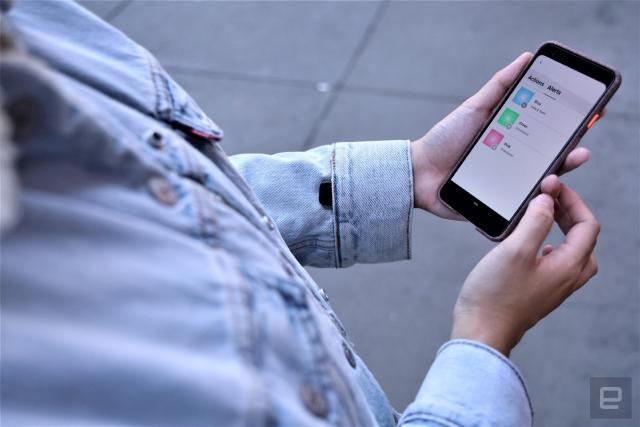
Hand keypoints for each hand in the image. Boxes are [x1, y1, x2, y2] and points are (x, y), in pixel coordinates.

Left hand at [411, 53, 591, 218]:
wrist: (418, 173)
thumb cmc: (445, 139)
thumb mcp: (474, 109)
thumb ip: (500, 87)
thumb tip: (527, 58)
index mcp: (514, 139)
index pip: (548, 135)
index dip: (569, 129)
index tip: (587, 119)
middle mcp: (515, 163)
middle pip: (550, 162)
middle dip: (568, 156)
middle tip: (578, 150)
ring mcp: (507, 186)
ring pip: (538, 188)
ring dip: (552, 181)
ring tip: (555, 174)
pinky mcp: (496, 207)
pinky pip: (517, 210)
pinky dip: (529, 205)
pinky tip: (536, 198)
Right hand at [450, 177, 599, 355]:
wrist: (481, 331)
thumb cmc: (495, 294)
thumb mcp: (515, 250)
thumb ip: (535, 221)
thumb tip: (547, 200)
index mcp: (569, 265)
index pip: (587, 225)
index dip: (572, 201)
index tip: (550, 187)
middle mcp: (568, 278)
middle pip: (584, 238)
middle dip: (569, 212)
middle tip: (548, 197)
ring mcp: (555, 288)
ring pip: (573, 251)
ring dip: (562, 229)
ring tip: (542, 216)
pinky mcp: (539, 292)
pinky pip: (556, 262)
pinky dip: (550, 244)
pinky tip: (532, 245)